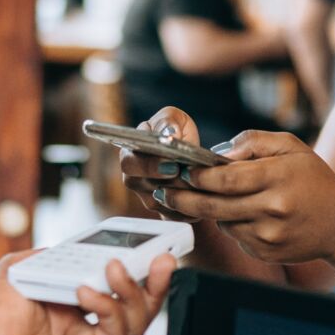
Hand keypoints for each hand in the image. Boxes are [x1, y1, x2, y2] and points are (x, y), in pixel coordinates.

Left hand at [0, 250, 174, 334]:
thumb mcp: (8, 274)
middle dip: (147, 275)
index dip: (122, 258)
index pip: (101, 275)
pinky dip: (108, 307)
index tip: (138, 240)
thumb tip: (71, 249)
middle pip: (127, 297)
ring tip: (121, 266)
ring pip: (133, 316)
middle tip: (159, 255)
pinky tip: (88, 293)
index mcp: (58, 298)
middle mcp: (77, 320)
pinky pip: (116, 332)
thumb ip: (44, 258)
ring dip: (134, 288)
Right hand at [118, 107, 211, 222]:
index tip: (172, 164)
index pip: (129, 162)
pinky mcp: (164, 211)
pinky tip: (205, 196)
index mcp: (130, 152)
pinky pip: (174, 216)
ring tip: (201, 184)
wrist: (189, 153)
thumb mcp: (175, 119)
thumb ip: (169, 122)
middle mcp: (134, 177)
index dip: (149, 166)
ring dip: (181, 195)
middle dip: (165, 181)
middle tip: (187, 175)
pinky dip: (190, 208)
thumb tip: (169, 134)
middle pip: (139, 185)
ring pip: (159, 203)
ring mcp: (147, 196)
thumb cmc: (177, 132)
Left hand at [159, 130, 334, 263]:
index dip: (198, 176)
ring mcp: (268, 235)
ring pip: (222, 221)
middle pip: (214, 205)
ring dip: (210, 210)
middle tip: (164, 191)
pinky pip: (235, 236)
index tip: (182, 170)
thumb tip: (217, 154)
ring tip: (204, 197)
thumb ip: (253, 143)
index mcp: (277, 178)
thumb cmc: (314, 180)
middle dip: (184, 198)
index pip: (225, 178)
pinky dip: (231, 224)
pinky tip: (242, 214)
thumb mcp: (291, 147)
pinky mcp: (265, 252)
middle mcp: (272, 209)